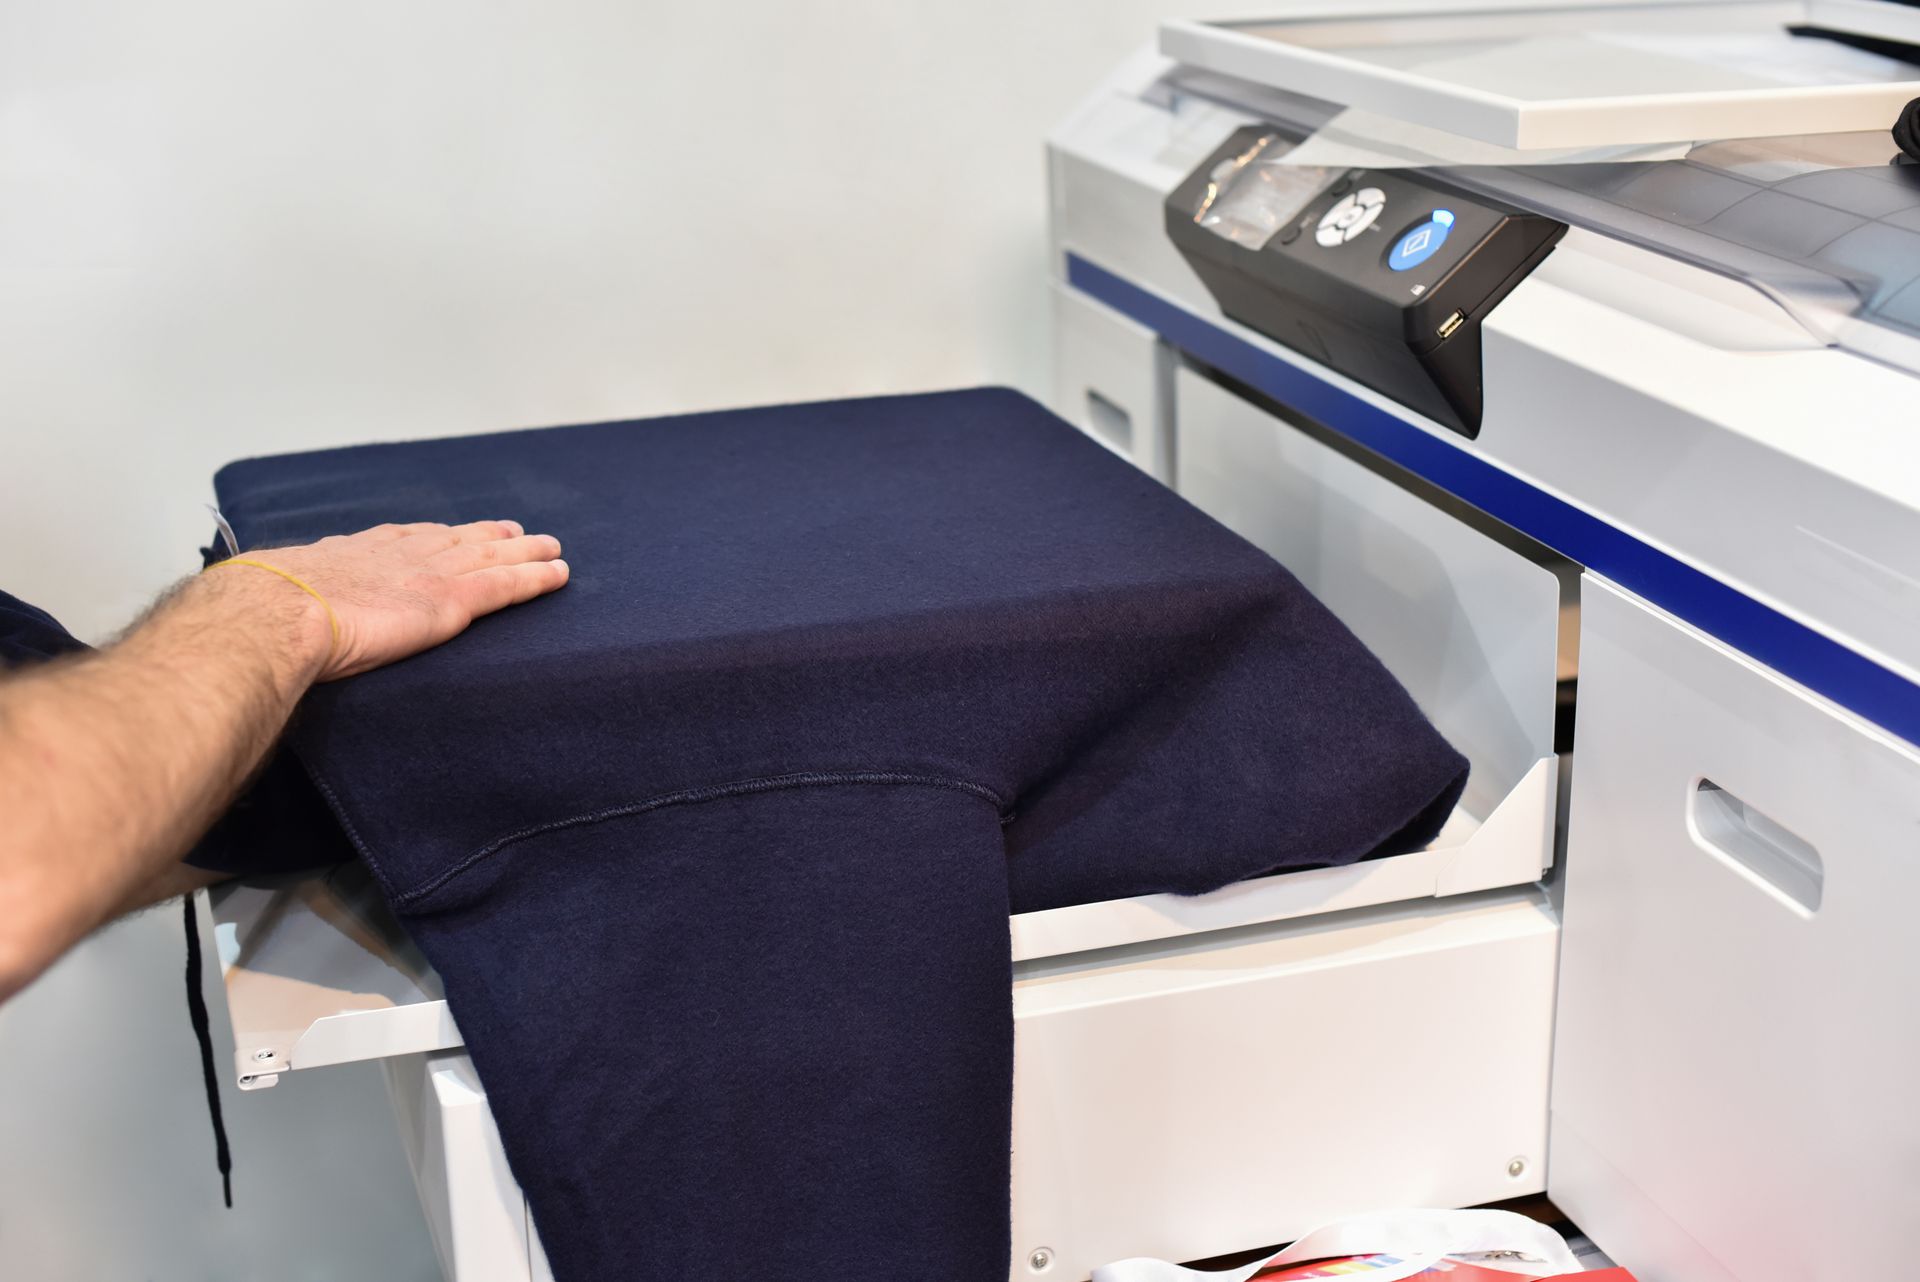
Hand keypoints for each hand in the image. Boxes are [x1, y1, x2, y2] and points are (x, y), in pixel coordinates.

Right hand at [203, 520, 568, 682]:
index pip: (408, 539)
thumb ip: (288, 600)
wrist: (273, 614)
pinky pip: (505, 588)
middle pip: (458, 540)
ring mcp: (428, 576)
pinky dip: (535, 579)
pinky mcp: (450, 604)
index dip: (438, 535)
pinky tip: (559, 575)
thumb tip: (261, 617)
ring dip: (525, 553)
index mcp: (358, 554)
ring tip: (552, 548)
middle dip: (489, 536)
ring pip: (492, 559)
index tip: (455, 530)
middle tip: (517, 531)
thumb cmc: (260, 612)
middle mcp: (400, 556)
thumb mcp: (275, 596)